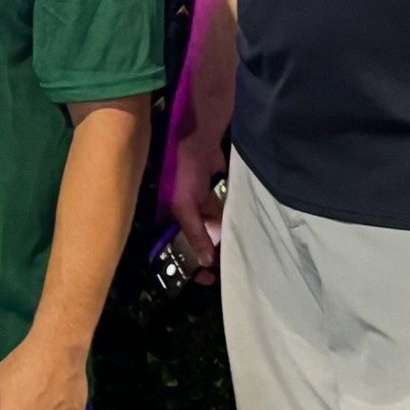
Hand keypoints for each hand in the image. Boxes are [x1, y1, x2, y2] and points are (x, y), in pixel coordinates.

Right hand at [157, 125, 227, 282]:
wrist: (201, 131)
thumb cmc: (184, 168)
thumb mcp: (184, 203)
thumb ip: (194, 232)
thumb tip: (205, 261)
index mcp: (168, 211)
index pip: (173, 242)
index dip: (186, 261)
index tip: (205, 278)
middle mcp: (182, 205)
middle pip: (194, 235)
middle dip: (208, 251)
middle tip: (225, 267)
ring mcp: (198, 194)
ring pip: (210, 222)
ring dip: (221, 235)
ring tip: (237, 250)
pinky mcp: (214, 184)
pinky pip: (222, 206)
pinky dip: (228, 216)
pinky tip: (241, 226)